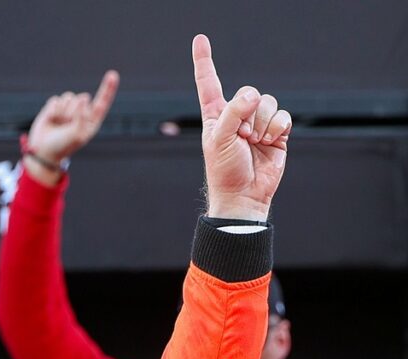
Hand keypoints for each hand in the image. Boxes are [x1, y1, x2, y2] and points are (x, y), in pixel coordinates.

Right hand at [24, 71, 118, 186]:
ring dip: (62, 112)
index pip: (102, 102)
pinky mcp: (55, 107)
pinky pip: (56, 100)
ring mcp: (68, 109)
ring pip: (68, 97)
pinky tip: (51, 120)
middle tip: (66, 125)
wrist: (43, 151)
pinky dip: (52, 110)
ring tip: (59, 124)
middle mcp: (81, 112)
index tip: (112, 75)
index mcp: (91, 120)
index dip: (108, 88)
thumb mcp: (77, 135)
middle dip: (73, 111)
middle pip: (82, 98)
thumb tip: (82, 98)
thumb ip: (82, 116)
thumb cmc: (63, 146)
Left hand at [192, 34, 291, 221]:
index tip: (200, 39)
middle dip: (248, 114)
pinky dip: (277, 128)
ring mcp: (257, 123)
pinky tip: (270, 142)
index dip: (204, 61)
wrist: (244, 195)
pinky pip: (283, 115)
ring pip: (267, 102)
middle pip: (250, 92)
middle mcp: (236, 115)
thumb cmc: (224, 170)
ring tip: (254, 143)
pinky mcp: (276, 132)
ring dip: (262, 124)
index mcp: (215, 115)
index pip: (209, 82)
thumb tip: (252, 95)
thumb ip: (233, 112)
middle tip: (242, 138)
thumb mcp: (219, 139)